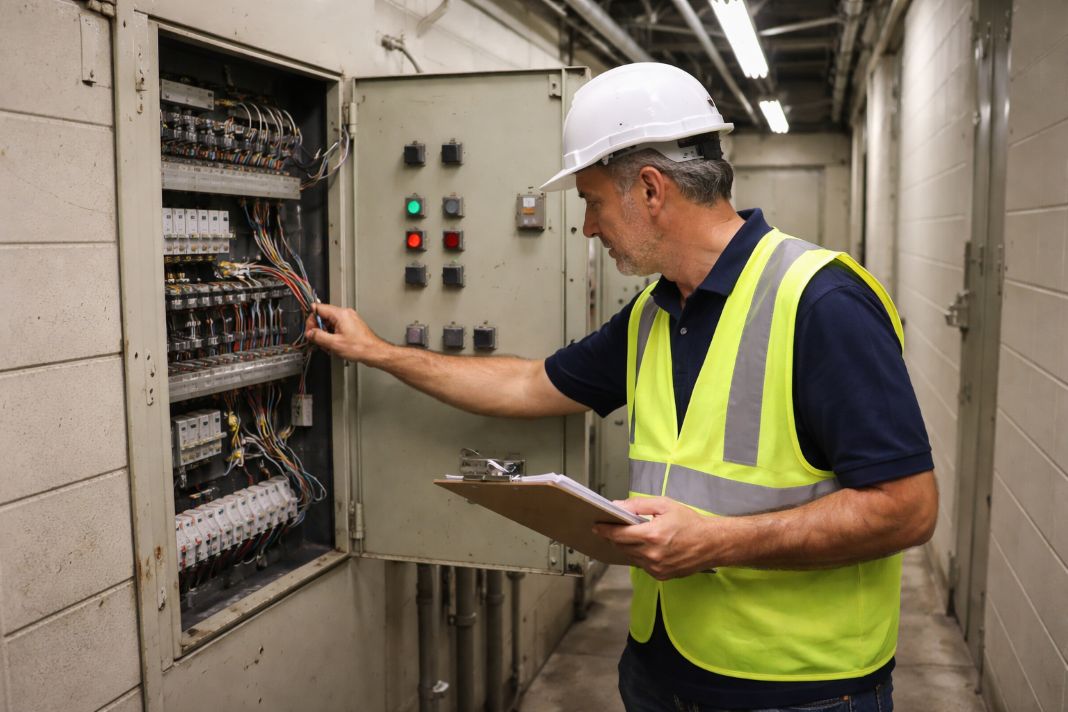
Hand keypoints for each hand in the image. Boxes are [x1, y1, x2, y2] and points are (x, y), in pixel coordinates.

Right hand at [304, 303, 387, 363]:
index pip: (318, 308)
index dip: (311, 320)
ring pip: (329, 323)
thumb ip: (318, 336)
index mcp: (340, 314)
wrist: (374, 352)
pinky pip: (337, 327)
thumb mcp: (334, 343)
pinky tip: (334, 345)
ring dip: (326, 334)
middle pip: (323, 316)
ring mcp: (349, 319)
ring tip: (328, 345)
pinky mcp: (351, 326)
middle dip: (319, 329)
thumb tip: (310, 333)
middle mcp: (345, 313)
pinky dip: (333, 335)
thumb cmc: (360, 347)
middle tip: (318, 340)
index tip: (310, 330)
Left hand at [593, 497, 717, 579]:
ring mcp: (656, 567)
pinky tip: (646, 547)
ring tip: (631, 536)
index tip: (597, 526)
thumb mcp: (665, 505)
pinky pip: (641, 565)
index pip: (619, 534)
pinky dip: (639, 555)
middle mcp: (652, 554)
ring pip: (630, 556)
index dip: (605, 529)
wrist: (711, 544)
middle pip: (621, 546)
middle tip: (612, 527)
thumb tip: (618, 506)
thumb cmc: (690, 523)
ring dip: (627, 546)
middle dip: (615, 536)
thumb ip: (639, 505)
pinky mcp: (661, 575)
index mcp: (652, 535)